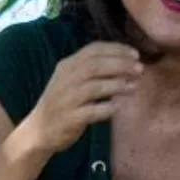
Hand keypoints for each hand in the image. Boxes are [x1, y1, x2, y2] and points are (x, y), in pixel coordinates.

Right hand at [15, 43, 142, 157]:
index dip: (116, 50)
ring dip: (117, 85)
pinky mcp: (70, 118)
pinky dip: (106, 108)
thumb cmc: (62, 103)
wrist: (39, 130)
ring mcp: (67, 99)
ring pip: (95, 87)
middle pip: (96, 66)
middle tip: (139, 69)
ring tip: (134, 86)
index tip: (135, 54)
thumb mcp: (71, 80)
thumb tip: (124, 64)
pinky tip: (118, 107)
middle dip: (120, 65)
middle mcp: (66, 79)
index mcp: (67, 65)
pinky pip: (92, 111)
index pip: (93, 50)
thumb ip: (91, 70)